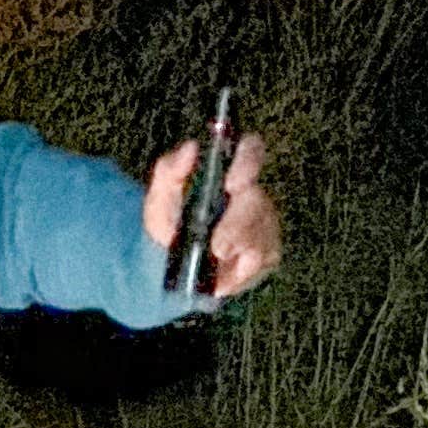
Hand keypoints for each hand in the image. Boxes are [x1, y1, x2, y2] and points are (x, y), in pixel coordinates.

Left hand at [141, 129, 280, 301]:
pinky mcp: (268, 252)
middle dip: (238, 226)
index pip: (252, 150)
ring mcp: (264, 223)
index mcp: (229, 172)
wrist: (170, 265)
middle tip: (218, 246)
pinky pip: (262, 260)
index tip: (233, 183)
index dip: (249, 161)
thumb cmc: (169, 224)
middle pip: (257, 202)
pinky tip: (223, 279)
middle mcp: (252, 194)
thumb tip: (190, 148)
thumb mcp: (159, 198)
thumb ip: (170, 170)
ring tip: (215, 262)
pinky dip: (240, 273)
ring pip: (262, 234)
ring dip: (237, 252)